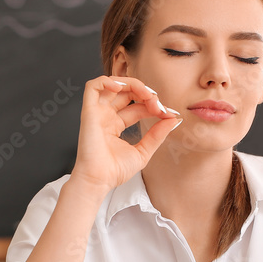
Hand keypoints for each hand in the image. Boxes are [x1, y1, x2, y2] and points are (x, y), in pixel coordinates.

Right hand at [70, 76, 181, 194]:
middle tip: (159, 105)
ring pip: (113, 85)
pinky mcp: (88, 111)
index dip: (153, 105)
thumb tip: (173, 120)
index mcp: (116, 124)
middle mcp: (106, 116)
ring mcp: (97, 113)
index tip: (169, 114)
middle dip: (146, 94)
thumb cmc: (115, 171)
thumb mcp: (144, 151)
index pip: (137, 106)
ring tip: (147, 95)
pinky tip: (123, 87)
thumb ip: (157, 134)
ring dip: (132, 84)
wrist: (99, 180)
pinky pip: (93, 86)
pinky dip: (108, 81)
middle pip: (127, 93)